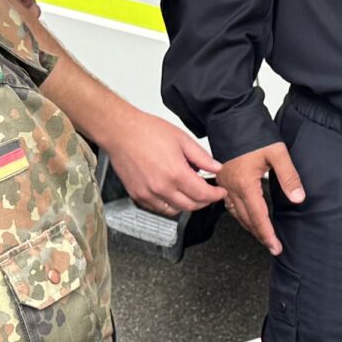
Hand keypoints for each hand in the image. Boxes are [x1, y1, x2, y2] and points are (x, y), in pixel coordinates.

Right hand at [106, 111, 225, 215]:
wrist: (121, 132)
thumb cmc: (147, 131)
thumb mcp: (182, 139)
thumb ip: (201, 157)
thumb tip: (216, 168)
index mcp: (176, 173)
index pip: (203, 194)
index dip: (215, 195)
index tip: (220, 192)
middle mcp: (162, 188)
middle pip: (191, 206)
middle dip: (204, 202)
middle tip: (209, 193)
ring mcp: (148, 194)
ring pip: (175, 210)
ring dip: (187, 205)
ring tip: (191, 193)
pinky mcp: (137, 195)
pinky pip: (158, 208)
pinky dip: (169, 205)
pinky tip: (172, 193)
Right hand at [218, 143, 304, 255]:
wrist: (230, 116)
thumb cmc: (253, 132)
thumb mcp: (277, 152)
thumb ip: (288, 176)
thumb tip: (298, 197)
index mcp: (245, 184)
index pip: (258, 217)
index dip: (268, 234)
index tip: (275, 247)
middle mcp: (231, 186)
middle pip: (246, 219)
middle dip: (259, 234)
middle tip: (271, 246)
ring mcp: (223, 182)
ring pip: (236, 213)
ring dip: (249, 226)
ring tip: (261, 234)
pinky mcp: (221, 176)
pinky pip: (228, 202)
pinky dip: (238, 213)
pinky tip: (245, 214)